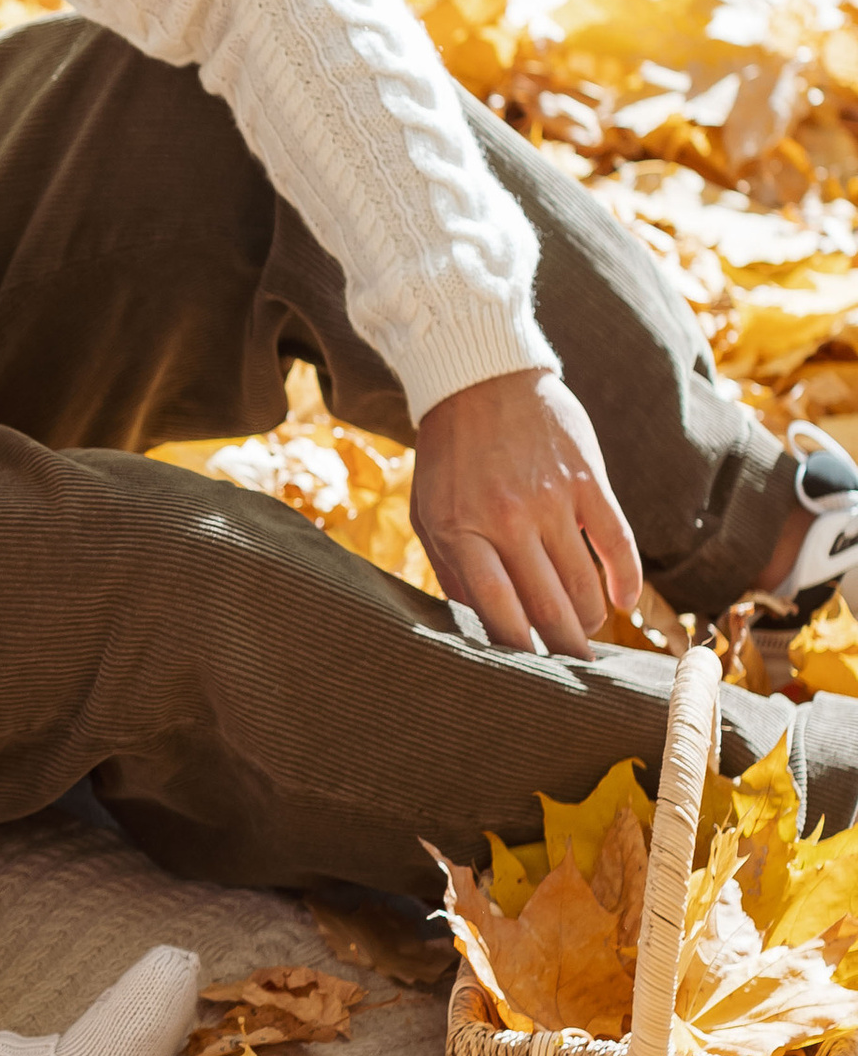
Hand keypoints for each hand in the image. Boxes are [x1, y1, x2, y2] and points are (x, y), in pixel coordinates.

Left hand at [412, 368, 643, 659]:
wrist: (480, 380)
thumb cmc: (449, 457)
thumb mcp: (430, 512)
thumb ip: (451, 567)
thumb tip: (475, 627)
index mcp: (461, 530)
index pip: (496, 609)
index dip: (517, 650)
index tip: (527, 675)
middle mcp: (508, 519)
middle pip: (546, 605)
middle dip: (560, 649)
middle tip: (570, 673)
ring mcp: (552, 499)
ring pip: (583, 583)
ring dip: (588, 620)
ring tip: (585, 637)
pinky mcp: (588, 480)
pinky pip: (618, 542)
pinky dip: (625, 579)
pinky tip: (622, 603)